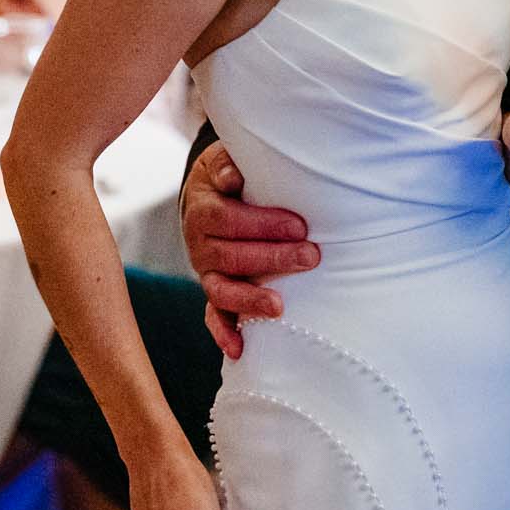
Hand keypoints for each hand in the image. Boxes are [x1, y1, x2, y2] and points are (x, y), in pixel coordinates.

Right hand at [181, 141, 315, 361]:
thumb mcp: (223, 160)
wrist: (208, 193)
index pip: (230, 219)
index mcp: (203, 209)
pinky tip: (239, 349)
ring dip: (250, 299)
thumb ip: (228, 163)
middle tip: (311, 257)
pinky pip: (214, 315)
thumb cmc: (230, 176)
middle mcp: (199, 244)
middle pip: (231, 256)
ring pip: (221, 290)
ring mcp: (206, 271)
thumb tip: (234, 176)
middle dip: (272, 259)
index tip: (300, 226)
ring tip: (279, 307)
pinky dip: (223, 332)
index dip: (264, 224)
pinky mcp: (214, 289)